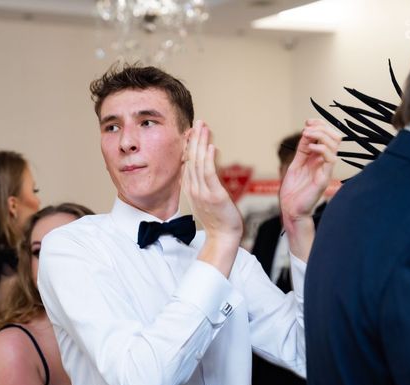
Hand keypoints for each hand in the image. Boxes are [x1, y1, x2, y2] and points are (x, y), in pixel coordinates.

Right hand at [182, 120, 242, 276]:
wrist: (221, 237)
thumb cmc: (217, 219)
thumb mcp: (204, 197)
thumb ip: (202, 181)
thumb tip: (204, 162)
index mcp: (190, 188)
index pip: (187, 161)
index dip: (190, 144)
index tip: (193, 130)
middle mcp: (193, 188)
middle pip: (192, 158)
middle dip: (195, 139)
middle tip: (198, 122)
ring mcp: (202, 192)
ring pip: (199, 163)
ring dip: (202, 144)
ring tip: (204, 128)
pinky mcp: (214, 195)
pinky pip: (209, 174)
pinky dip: (210, 159)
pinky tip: (212, 147)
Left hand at [280, 119, 340, 220]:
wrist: (291, 209)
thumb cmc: (293, 191)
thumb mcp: (295, 165)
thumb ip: (302, 151)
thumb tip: (306, 133)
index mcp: (318, 159)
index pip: (327, 136)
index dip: (320, 125)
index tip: (308, 121)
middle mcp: (325, 163)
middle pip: (334, 138)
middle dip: (322, 127)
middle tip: (307, 127)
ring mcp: (326, 170)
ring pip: (334, 146)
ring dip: (321, 135)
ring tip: (307, 134)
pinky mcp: (325, 178)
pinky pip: (331, 160)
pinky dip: (322, 149)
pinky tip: (310, 148)